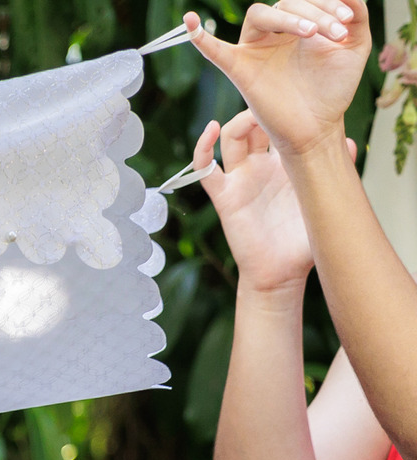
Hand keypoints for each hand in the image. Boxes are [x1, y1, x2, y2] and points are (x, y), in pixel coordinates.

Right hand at [184, 2, 369, 159]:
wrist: (318, 128)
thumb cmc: (334, 88)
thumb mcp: (356, 44)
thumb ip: (357, 13)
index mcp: (299, 25)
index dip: (328, 3)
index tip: (347, 22)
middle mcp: (274, 34)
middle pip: (285, 3)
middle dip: (315, 12)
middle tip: (335, 33)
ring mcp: (254, 51)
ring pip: (261, 14)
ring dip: (289, 17)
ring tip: (312, 33)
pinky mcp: (240, 71)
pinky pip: (215, 51)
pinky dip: (199, 37)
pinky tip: (191, 21)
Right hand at [195, 112, 349, 292]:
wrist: (282, 273)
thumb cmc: (304, 243)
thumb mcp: (326, 202)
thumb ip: (336, 172)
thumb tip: (346, 142)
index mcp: (287, 164)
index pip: (282, 127)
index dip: (285, 109)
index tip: (296, 94)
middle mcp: (262, 167)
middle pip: (255, 126)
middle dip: (261, 109)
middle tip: (272, 101)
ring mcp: (241, 180)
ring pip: (232, 140)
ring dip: (237, 122)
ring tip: (250, 114)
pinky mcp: (225, 196)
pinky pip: (206, 170)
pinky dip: (203, 149)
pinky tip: (211, 131)